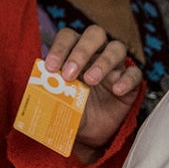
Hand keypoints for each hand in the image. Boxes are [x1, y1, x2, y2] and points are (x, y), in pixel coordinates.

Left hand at [45, 25, 142, 159]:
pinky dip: (127, 79)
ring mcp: (116, 66)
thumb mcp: (57, 101)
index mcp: (74, 52)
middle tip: (70, 73)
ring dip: (103, 62)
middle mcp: (96, 53)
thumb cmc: (71, 110)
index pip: (68, 36)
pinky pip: (135, 73)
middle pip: (95, 34)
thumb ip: (49, 91)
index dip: (60, 48)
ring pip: (117, 48)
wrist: (89, 133)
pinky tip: (116, 90)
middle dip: (81, 51)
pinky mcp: (131, 82)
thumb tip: (33, 88)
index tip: (51, 68)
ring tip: (91, 81)